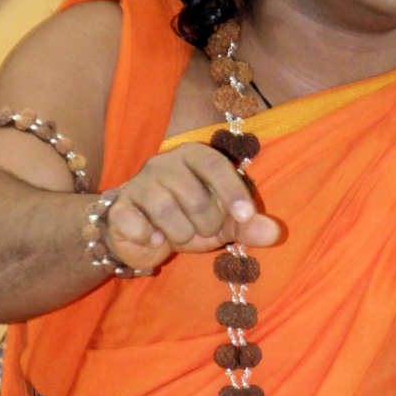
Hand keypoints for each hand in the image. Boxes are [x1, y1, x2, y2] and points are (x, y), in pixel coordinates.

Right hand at [104, 144, 280, 270]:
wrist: (140, 236)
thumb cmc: (187, 220)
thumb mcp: (221, 223)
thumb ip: (248, 225)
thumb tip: (276, 233)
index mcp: (193, 157)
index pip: (214, 164)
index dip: (232, 191)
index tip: (246, 216)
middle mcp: (163, 163)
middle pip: (194, 195)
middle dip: (205, 224)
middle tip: (201, 230)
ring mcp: (139, 184)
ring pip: (165, 210)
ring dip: (180, 234)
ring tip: (179, 236)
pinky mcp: (119, 208)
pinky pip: (136, 224)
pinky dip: (149, 237)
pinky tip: (154, 238)